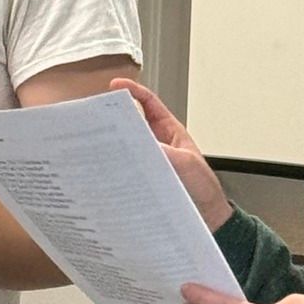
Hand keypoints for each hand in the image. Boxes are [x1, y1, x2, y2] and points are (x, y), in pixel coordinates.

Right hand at [111, 78, 230, 229]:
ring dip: (112, 145)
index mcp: (169, 131)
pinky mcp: (141, 180)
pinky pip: (124, 170)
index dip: (133, 91)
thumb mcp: (186, 164)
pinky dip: (114, 169)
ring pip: (125, 147)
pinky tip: (106, 170)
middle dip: (114, 118)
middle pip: (130, 124)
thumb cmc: (203, 188)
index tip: (116, 86)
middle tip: (97, 117)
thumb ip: (165, 153)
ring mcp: (147, 161)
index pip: (148, 103)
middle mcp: (155, 144)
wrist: (206, 217)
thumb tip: (142, 144)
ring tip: (97, 145)